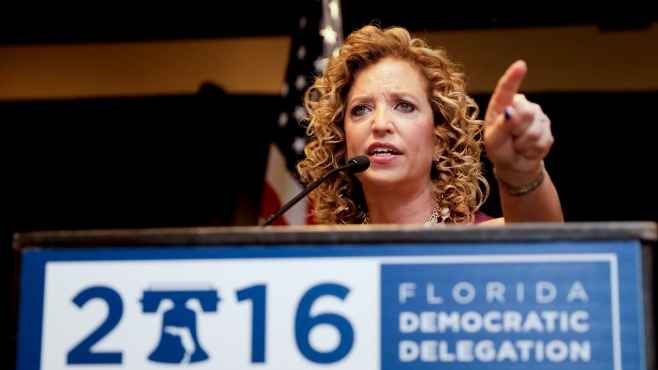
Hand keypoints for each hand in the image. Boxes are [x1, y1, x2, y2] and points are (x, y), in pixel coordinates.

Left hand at [483, 60, 553, 185]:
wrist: (515, 165)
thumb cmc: (499, 150)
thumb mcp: (493, 141)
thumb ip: (500, 127)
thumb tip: (511, 112)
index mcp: (501, 106)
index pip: (506, 91)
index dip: (513, 78)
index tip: (520, 65)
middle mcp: (520, 106)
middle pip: (526, 114)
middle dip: (517, 132)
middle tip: (510, 139)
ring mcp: (536, 116)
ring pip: (535, 131)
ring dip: (524, 145)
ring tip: (518, 146)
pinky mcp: (548, 129)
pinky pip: (544, 141)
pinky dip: (533, 151)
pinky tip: (528, 150)